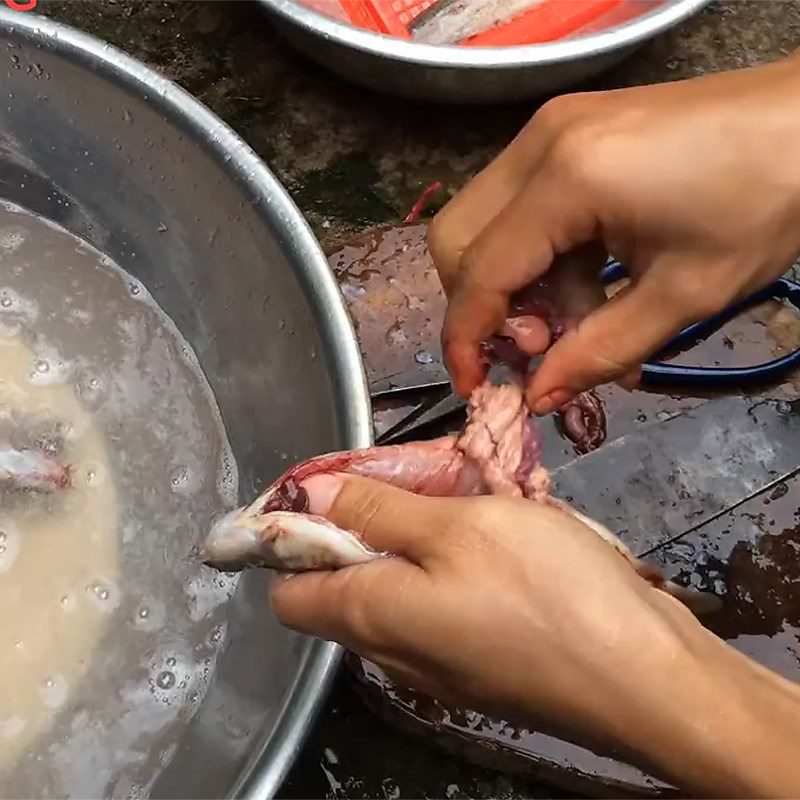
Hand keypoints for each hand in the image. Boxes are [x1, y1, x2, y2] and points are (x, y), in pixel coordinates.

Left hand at [271, 474, 799, 797]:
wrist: (645, 679)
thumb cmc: (544, 590)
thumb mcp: (456, 526)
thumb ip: (377, 510)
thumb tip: (308, 497)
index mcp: (369, 616)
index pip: (288, 590)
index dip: (295, 538)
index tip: (332, 490)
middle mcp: (393, 652)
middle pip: (346, 587)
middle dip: (367, 528)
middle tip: (417, 483)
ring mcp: (440, 667)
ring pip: (401, 593)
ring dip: (419, 544)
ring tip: (467, 503)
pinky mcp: (483, 668)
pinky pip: (445, 610)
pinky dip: (456, 572)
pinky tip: (502, 544)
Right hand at [429, 55, 799, 412]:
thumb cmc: (764, 205)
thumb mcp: (682, 297)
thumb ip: (598, 352)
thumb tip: (537, 397)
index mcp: (566, 179)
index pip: (480, 272)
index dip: (467, 339)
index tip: (477, 388)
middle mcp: (539, 144)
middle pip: (457, 240)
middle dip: (482, 307)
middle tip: (538, 346)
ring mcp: (550, 131)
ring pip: (484, 223)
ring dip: (516, 286)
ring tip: (581, 324)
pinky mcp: (567, 134)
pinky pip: (520, 206)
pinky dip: (539, 257)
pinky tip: (590, 286)